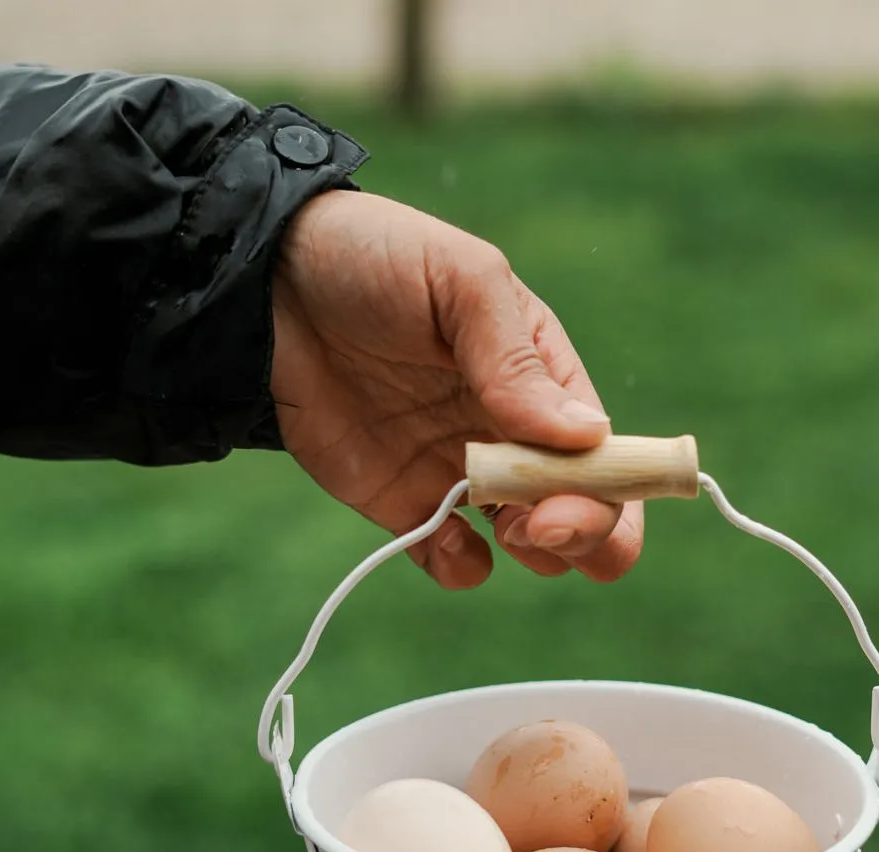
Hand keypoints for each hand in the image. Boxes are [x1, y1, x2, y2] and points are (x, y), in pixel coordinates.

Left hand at [270, 190, 643, 588]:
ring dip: (531, 551)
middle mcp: (514, 433)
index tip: (572, 502)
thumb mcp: (459, 282)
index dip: (614, 491)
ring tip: (499, 528)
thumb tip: (588, 436)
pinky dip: (460, 567)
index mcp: (545, 378)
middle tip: (538, 527)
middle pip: (585, 509)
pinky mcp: (405, 502)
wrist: (265, 284)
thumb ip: (516, 361)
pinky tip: (446, 545)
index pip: (611, 452)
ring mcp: (461, 472)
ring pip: (529, 543)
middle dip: (584, 533)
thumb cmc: (376, 257)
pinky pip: (453, 558)